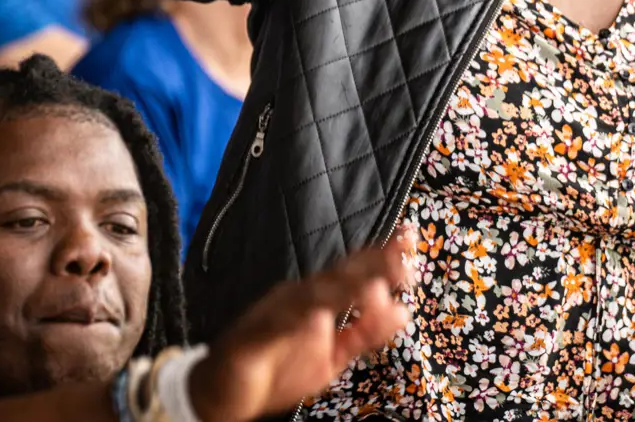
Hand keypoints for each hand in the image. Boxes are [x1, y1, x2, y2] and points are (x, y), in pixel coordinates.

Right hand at [188, 228, 416, 421]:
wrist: (222, 395)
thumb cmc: (277, 368)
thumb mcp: (333, 356)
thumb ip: (365, 333)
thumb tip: (403, 312)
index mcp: (318, 298)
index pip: (354, 270)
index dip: (382, 254)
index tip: (412, 239)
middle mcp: (298, 297)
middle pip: (338, 275)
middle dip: (372, 265)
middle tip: (405, 258)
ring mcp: (273, 314)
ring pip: (311, 296)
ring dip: (343, 289)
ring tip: (374, 287)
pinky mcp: (251, 340)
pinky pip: (275, 327)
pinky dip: (297, 321)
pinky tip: (318, 318)